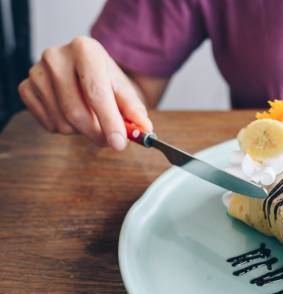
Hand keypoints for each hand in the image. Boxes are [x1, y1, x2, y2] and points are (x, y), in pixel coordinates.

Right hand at [18, 36, 152, 149]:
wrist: (87, 71)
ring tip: (92, 119)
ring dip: (82, 131)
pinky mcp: (26, 87)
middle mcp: (56, 56)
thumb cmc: (107, 80)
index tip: (119, 143)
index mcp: (85, 50)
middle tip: (111, 141)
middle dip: (97, 133)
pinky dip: (65, 128)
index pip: (96, 92)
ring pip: (62, 122)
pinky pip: (48, 124)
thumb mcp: (125, 90)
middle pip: (75, 111)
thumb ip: (134, 110)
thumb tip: (144, 129)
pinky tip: (73, 116)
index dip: (109, 121)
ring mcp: (37, 72)